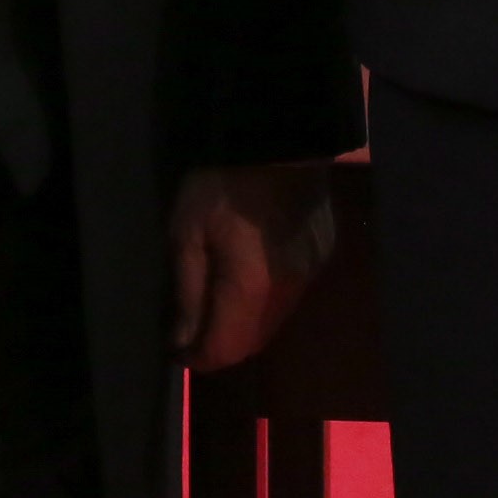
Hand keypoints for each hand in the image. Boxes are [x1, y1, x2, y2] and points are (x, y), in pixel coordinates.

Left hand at [170, 163, 336, 372]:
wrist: (280, 139)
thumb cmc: (222, 183)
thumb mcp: (188, 232)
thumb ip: (188, 291)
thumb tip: (182, 341)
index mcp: (252, 288)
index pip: (225, 350)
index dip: (197, 358)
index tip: (175, 350)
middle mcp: (288, 291)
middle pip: (252, 343)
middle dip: (220, 344)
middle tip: (191, 327)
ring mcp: (310, 273)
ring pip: (274, 321)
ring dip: (245, 323)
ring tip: (217, 301)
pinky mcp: (322, 255)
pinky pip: (290, 295)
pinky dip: (267, 299)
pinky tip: (249, 274)